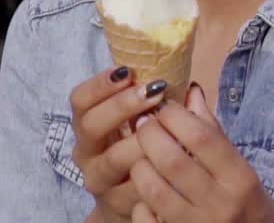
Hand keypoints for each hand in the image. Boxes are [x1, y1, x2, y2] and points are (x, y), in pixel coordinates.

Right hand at [70, 67, 168, 221]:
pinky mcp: (116, 203)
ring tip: (169, 127)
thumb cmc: (141, 150)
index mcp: (89, 126)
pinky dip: (158, 171)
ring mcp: (99, 180)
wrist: (133, 201)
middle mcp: (87, 152)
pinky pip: (135, 186)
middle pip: (92, 125)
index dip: (100, 84)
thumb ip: (164, 105)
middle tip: (153, 92)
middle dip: (122, 106)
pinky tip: (177, 158)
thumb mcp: (146, 125)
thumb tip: (194, 88)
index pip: (80, 100)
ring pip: (113, 159)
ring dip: (142, 140)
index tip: (127, 71)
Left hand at [127, 84, 273, 222]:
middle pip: (173, 160)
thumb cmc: (245, 202)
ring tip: (141, 154)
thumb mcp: (238, 168)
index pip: (203, 137)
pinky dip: (139, 201)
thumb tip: (190, 92)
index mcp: (240, 178)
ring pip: (153, 190)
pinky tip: (144, 190)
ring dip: (140, 165)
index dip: (177, 117)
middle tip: (144, 124)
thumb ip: (212, 132)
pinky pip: (144, 218)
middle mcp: (220, 203)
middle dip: (151, 135)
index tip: (165, 107)